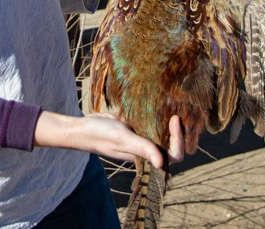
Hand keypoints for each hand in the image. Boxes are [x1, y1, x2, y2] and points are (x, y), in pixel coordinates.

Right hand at [34, 111, 184, 168]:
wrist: (84, 127)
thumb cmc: (101, 136)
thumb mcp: (123, 140)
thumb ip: (142, 149)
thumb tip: (161, 164)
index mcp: (147, 157)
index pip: (173, 155)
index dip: (178, 140)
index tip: (174, 119)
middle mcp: (148, 149)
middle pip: (173, 143)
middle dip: (180, 130)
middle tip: (179, 110)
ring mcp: (143, 137)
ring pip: (165, 131)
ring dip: (170, 120)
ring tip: (173, 104)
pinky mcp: (138, 126)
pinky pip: (154, 121)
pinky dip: (159, 113)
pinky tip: (161, 101)